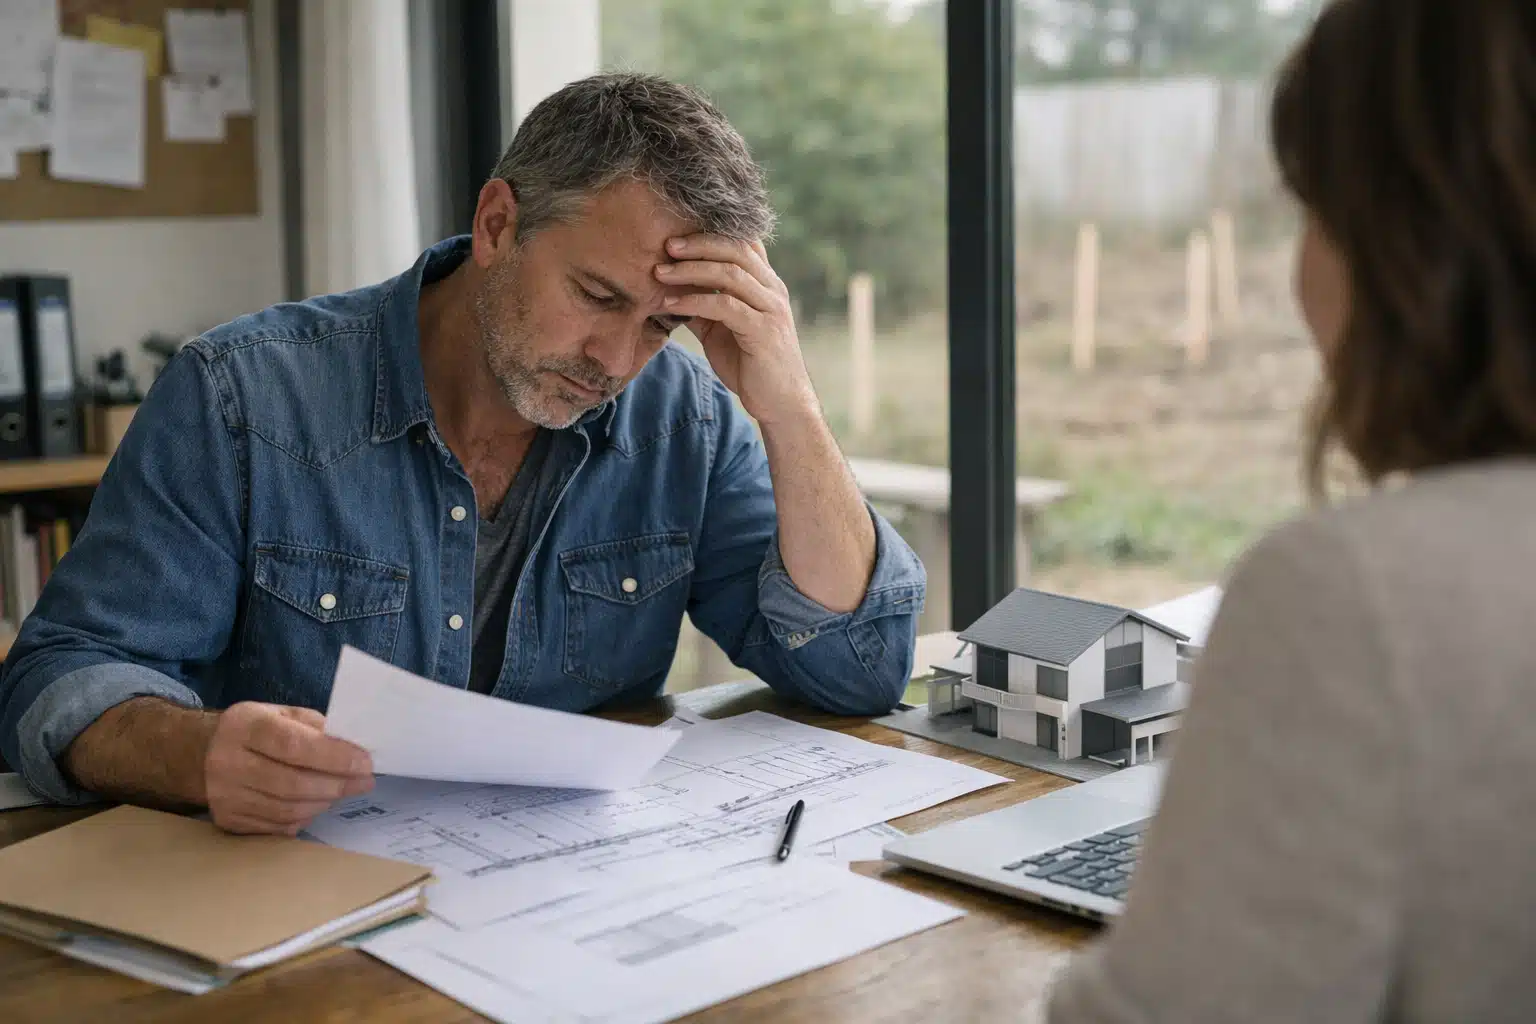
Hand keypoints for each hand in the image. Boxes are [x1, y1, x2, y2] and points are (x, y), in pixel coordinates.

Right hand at [203, 703, 373, 835]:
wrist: (203, 753)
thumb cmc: (256, 731)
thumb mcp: (283, 714)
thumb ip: (318, 728)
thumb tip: (357, 751)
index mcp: (245, 725)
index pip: (294, 745)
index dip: (334, 757)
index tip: (365, 763)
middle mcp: (227, 762)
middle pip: (292, 783)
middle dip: (337, 785)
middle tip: (364, 782)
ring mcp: (224, 795)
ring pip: (287, 809)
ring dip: (323, 802)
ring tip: (341, 791)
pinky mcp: (227, 820)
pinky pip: (277, 826)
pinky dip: (304, 817)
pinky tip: (314, 804)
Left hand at [657, 235, 819, 425]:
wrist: (780, 403)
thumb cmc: (751, 365)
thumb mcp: (720, 329)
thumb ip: (702, 306)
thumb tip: (668, 289)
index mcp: (765, 283)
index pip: (742, 242)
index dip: (711, 232)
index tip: (676, 234)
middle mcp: (772, 289)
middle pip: (736, 249)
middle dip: (698, 243)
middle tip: (666, 245)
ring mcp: (771, 309)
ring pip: (730, 274)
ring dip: (691, 270)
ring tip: (660, 273)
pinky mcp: (763, 331)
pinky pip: (726, 307)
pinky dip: (695, 302)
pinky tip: (671, 305)